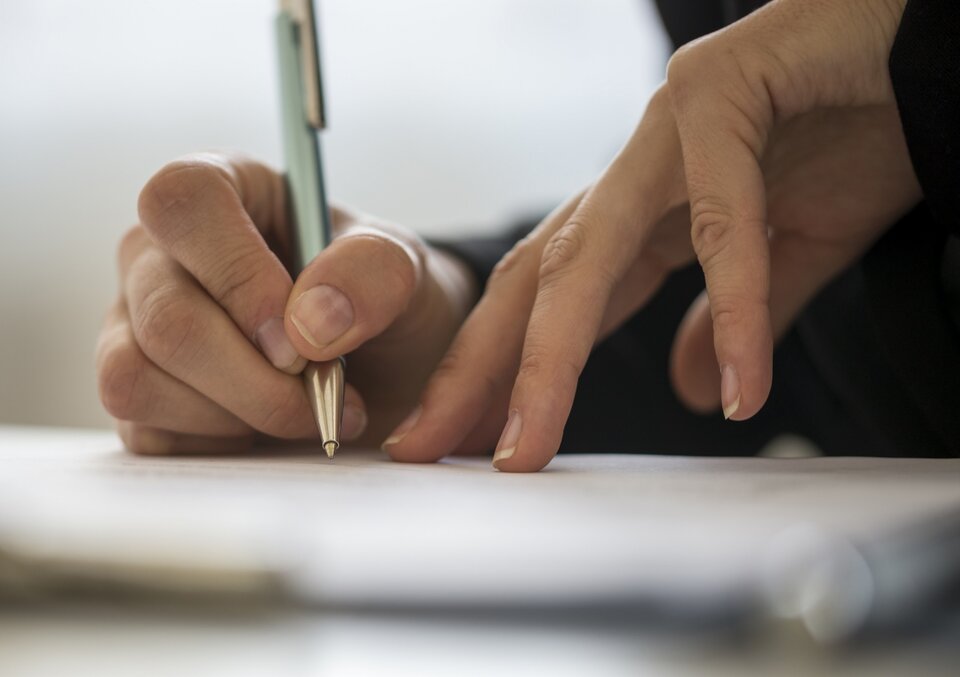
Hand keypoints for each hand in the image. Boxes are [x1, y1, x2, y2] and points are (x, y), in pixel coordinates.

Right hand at [96, 154, 475, 453]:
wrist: (385, 361)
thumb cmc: (377, 295)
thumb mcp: (401, 267)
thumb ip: (372, 274)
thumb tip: (309, 326)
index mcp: (221, 192)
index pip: (183, 201)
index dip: (239, 274)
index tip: (301, 335)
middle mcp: (158, 252)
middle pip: (167, 318)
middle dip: (260, 380)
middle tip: (327, 393)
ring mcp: (133, 322)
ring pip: (138, 378)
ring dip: (241, 415)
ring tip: (305, 410)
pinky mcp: (135, 391)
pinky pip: (148, 432)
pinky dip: (220, 444)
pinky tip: (266, 430)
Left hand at [381, 0, 918, 470]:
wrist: (925, 46)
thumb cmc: (858, 128)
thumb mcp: (789, 248)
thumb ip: (731, 318)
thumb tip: (691, 386)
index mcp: (641, 209)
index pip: (550, 304)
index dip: (502, 372)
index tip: (470, 440)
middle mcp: (633, 170)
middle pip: (533, 283)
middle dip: (477, 370)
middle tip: (434, 446)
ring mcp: (668, 127)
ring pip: (589, 256)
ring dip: (552, 360)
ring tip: (530, 443)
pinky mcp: (724, 90)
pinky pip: (725, 220)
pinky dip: (735, 309)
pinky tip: (738, 383)